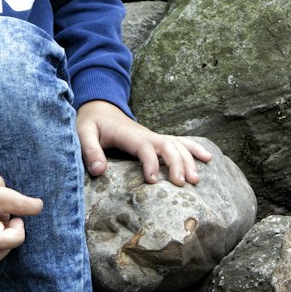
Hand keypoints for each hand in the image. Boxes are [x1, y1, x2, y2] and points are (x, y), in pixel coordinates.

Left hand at [76, 100, 211, 185]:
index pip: (144, 146)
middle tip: (182, 184)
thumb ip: (90, 151)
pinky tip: (208, 158)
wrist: (99, 107)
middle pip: (167, 145)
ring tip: (196, 179)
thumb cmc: (91, 123)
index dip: (151, 162)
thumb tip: (99, 171)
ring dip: (189, 159)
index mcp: (127, 134)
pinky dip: (194, 148)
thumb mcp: (82, 133)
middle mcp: (144, 134)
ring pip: (177, 144)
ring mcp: (152, 136)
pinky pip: (179, 142)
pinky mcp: (156, 140)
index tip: (153, 181)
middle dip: (177, 163)